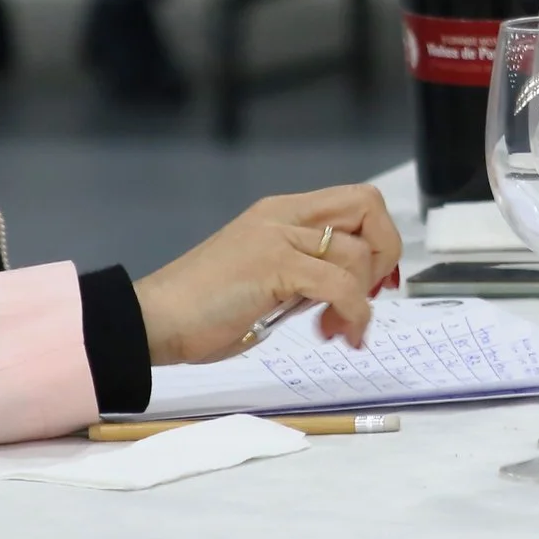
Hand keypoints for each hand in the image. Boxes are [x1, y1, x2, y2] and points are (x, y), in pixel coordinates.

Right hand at [132, 186, 403, 365]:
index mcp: (281, 212)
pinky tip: (340, 337)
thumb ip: (305, 273)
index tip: (366, 285)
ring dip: (361, 300)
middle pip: (368, 205)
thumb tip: (348, 291)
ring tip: (335, 331)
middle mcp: (283, 214)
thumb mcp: (266, 279)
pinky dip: (353, 315)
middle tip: (362, 298)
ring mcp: (277, 236)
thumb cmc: (204, 309)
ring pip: (357, 253)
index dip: (377, 240)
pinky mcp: (273, 264)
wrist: (155, 320)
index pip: (356, 201)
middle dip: (383, 255)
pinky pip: (339, 285)